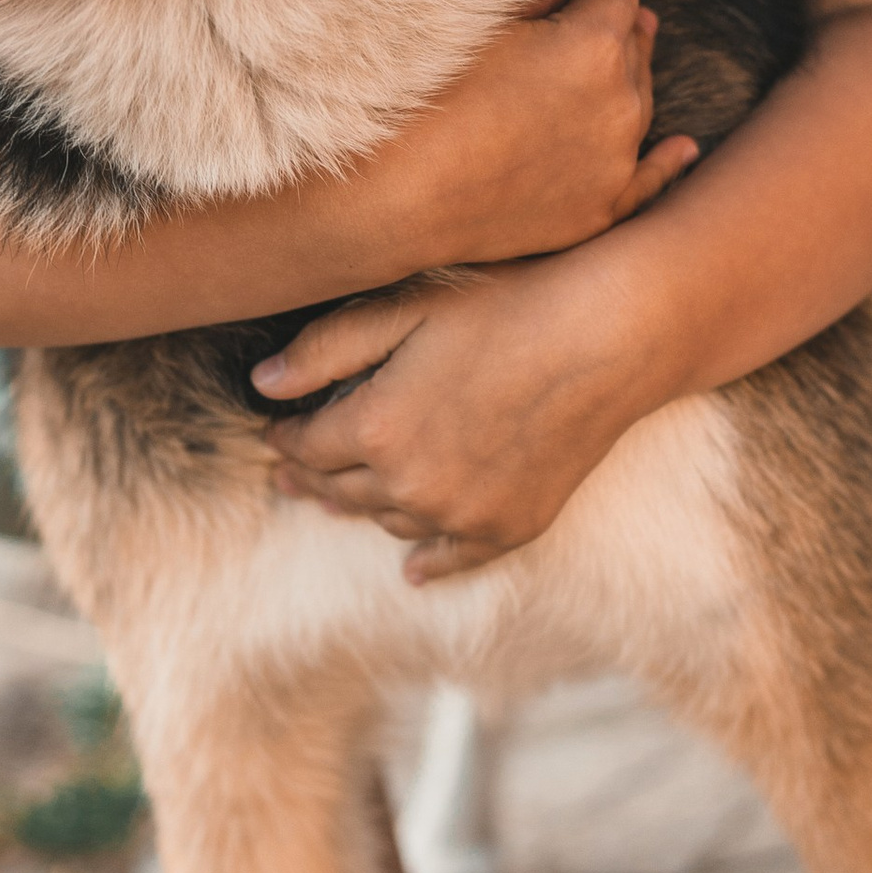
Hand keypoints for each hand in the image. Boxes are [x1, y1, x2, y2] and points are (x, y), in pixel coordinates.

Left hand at [251, 232, 690, 581]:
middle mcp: (411, 485)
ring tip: (344, 496)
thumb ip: (327, 348)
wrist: (609, 337)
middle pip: (341, 491)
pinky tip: (413, 568)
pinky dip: (427, 560)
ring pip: (390, 521)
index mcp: (375, 428)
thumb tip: (262, 385)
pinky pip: (452, 558)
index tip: (274, 430)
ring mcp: (462, 515)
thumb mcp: (407, 306)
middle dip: (311, 477)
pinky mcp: (509, 528)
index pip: (306, 446)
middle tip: (290, 472)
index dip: (285, 437)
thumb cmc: (507, 305)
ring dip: (362, 507)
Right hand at [361, 0, 695, 277]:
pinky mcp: (602, 208)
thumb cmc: (430, 100)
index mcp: (596, 43)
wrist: (401, 196)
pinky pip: (651, 178)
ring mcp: (617, 159)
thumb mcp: (481, 26)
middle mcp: (623, 99)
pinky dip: (666, 161)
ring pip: (640, 104)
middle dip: (611, 37)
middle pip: (635, 47)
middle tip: (570, 38)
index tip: (566, 1)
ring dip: (620, 88)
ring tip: (594, 82)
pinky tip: (683, 149)